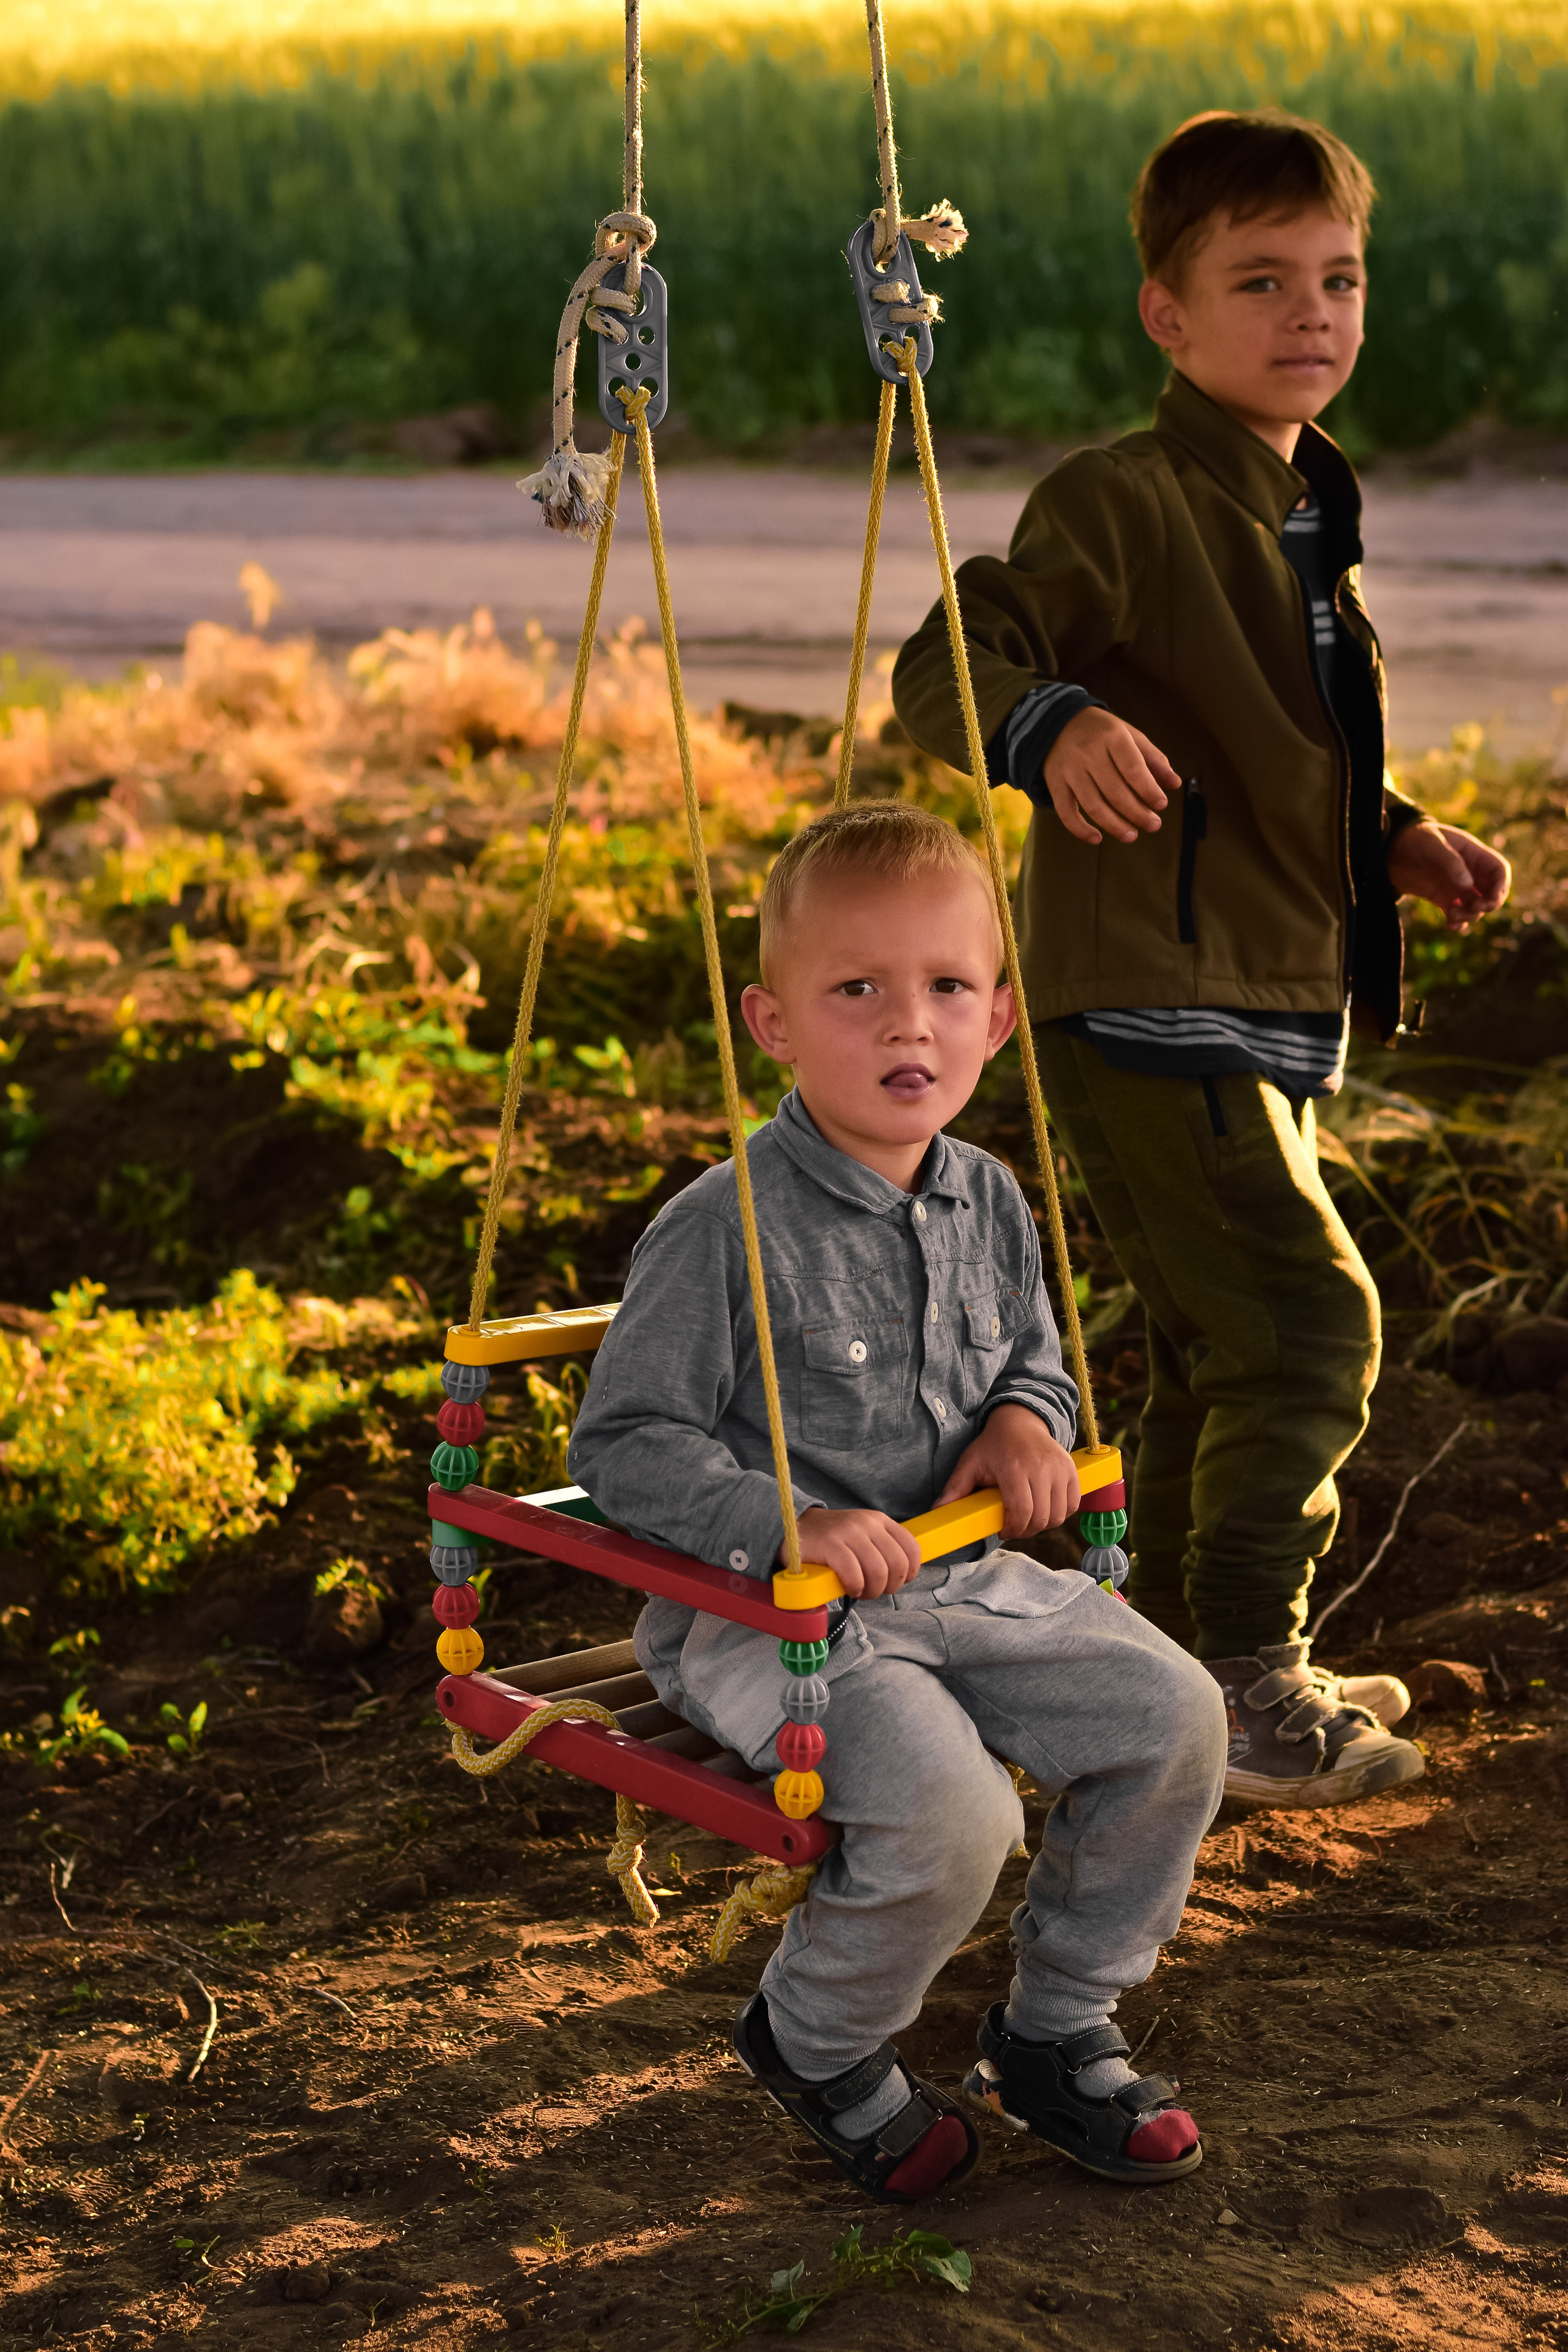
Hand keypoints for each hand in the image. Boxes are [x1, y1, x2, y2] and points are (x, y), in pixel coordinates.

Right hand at [790, 1506, 921, 1598]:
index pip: (912, 1548)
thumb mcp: (863, 1536)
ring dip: (871, 1591)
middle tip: (873, 1591)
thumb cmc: (832, 1541)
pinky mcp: (830, 1545)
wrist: (793, 1527)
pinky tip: (848, 1588)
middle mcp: (868, 1523)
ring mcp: (848, 1532)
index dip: (910, 1573)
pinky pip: (854, 1574)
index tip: (896, 1582)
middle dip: (889, 1587)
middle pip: (898, 1565)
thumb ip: (883, 1550)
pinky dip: (855, 1588)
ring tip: (859, 1591)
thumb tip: (903, 1576)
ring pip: (879, 1572)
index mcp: (880, 1520)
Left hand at [933, 1403, 1080, 1538]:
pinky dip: (1061, 1514)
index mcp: (1013, 1468)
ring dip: (1044, 1524)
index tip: (1003, 1531)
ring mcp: (1059, 1468)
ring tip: (1028, 1519)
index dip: (1013, 1529)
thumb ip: (955, 1488)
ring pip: (1059, 1515)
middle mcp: (1040, 1468)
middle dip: (1026, 1531)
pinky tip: (1045, 1510)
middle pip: (1041, 1518)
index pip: (1022, 1512)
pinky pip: (1073, 1504)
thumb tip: (937, 1510)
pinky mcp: (1071, 1470)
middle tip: (1014, 1528)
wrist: (1020, 1421)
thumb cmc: (993, 1445)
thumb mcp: (970, 1462)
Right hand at [1042, 707, 1179, 846]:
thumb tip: (1174, 784)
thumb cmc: (1102, 732)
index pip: (1133, 769)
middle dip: (1137, 813)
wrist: (1058, 723)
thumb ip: (1153, 759)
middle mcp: (1088, 753)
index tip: (1161, 805)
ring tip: (1131, 836)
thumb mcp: (1130, 735)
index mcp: (1112, 737)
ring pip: (1093, 805)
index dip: (1149, 790)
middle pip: (1115, 791)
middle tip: (1153, 825)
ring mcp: (1070, 770)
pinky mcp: (1056, 784)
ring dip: (1114, 825)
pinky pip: (1066, 811)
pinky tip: (1097, 838)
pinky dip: (1080, 829)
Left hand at [1387, 818, 1510, 932]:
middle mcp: (1469, 871)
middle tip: (1475, 908)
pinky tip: (1449, 925)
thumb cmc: (1414, 838)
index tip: (1492, 898)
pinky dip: (1457, 923)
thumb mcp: (1432, 844)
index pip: (1499, 870)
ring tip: (1453, 915)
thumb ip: (1451, 862)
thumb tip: (1467, 885)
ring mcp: (1456, 886)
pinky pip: (1457, 914)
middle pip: (1492, 891)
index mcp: (1473, 853)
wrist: (1390, 849)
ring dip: (1470, 915)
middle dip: (1489, 904)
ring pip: (1476, 906)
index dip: (1501, 885)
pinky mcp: (1443, 898)